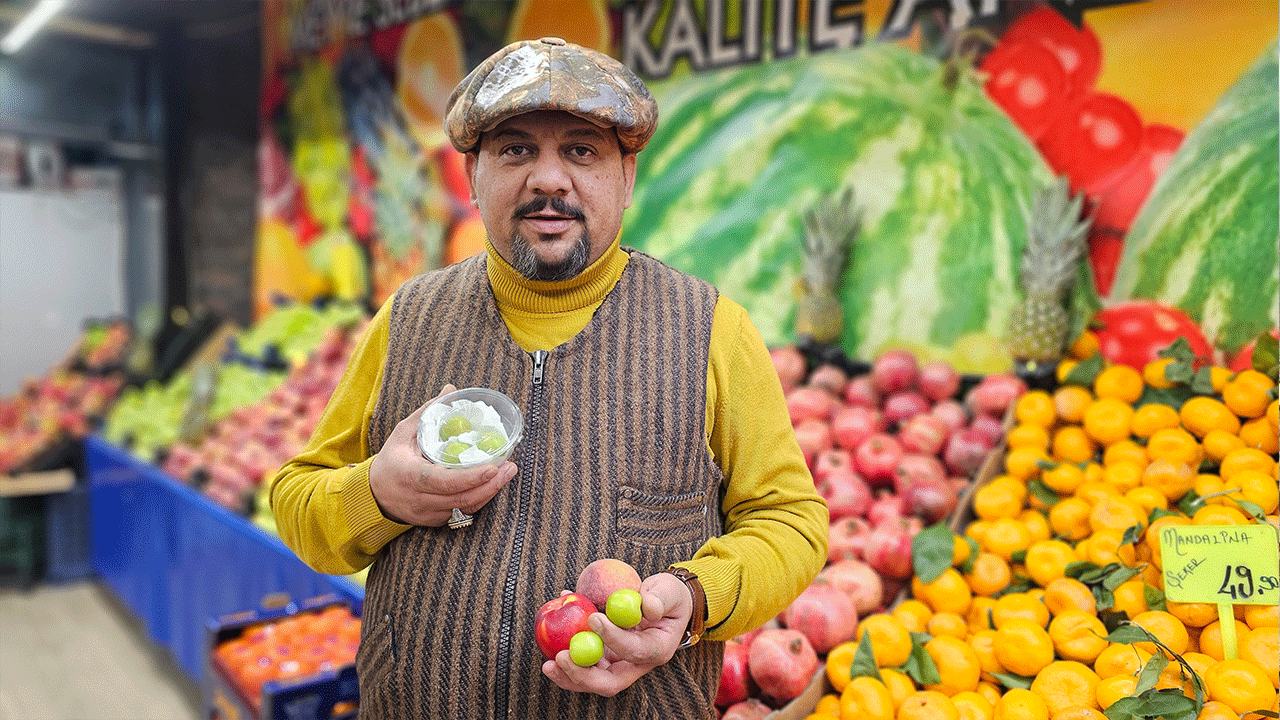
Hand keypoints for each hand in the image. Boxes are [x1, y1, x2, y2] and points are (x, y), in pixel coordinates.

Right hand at [368, 384, 517, 526]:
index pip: (443, 480)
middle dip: (490, 484)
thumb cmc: (391, 460)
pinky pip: (462, 512)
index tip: (492, 467)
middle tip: (510, 467)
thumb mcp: (403, 433)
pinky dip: (479, 499)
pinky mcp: (435, 520)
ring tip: (507, 473)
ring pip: (465, 508)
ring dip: (489, 492)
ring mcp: (428, 513)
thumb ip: (429, 412)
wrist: (373, 495)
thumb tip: (451, 389)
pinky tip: (492, 485)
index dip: (470, 477)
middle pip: (461, 497)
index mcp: (410, 475)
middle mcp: (420, 498)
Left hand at [542, 571, 692, 695]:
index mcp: (657, 649)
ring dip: (570, 675)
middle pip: (610, 682)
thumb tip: (646, 607)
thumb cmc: (668, 597)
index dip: (613, 638)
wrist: (665, 604)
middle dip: (583, 674)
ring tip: (549, 664)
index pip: (634, 651)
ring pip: (594, 680)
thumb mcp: (669, 592)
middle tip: (562, 657)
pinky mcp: (606, 658)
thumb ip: (659, 598)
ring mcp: (620, 663)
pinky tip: (552, 642)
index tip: (594, 618)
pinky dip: (568, 658)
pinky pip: (586, 664)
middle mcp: (637, 664)